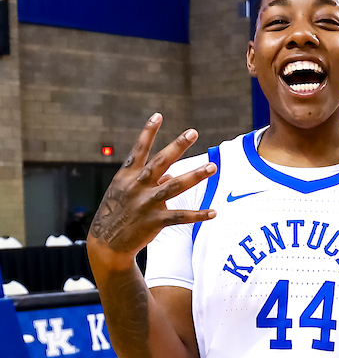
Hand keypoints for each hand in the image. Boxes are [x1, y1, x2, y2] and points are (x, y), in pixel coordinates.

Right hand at [88, 113, 215, 265]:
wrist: (105, 242)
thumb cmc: (118, 213)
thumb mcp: (125, 191)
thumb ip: (148, 181)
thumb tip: (170, 175)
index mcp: (127, 175)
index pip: (139, 149)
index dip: (148, 132)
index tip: (159, 115)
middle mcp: (137, 186)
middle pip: (161, 162)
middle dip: (177, 146)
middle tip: (193, 132)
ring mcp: (146, 203)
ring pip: (174, 186)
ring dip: (195, 176)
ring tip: (212, 166)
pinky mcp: (154, 221)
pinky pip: (180, 217)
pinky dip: (198, 215)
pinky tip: (214, 212)